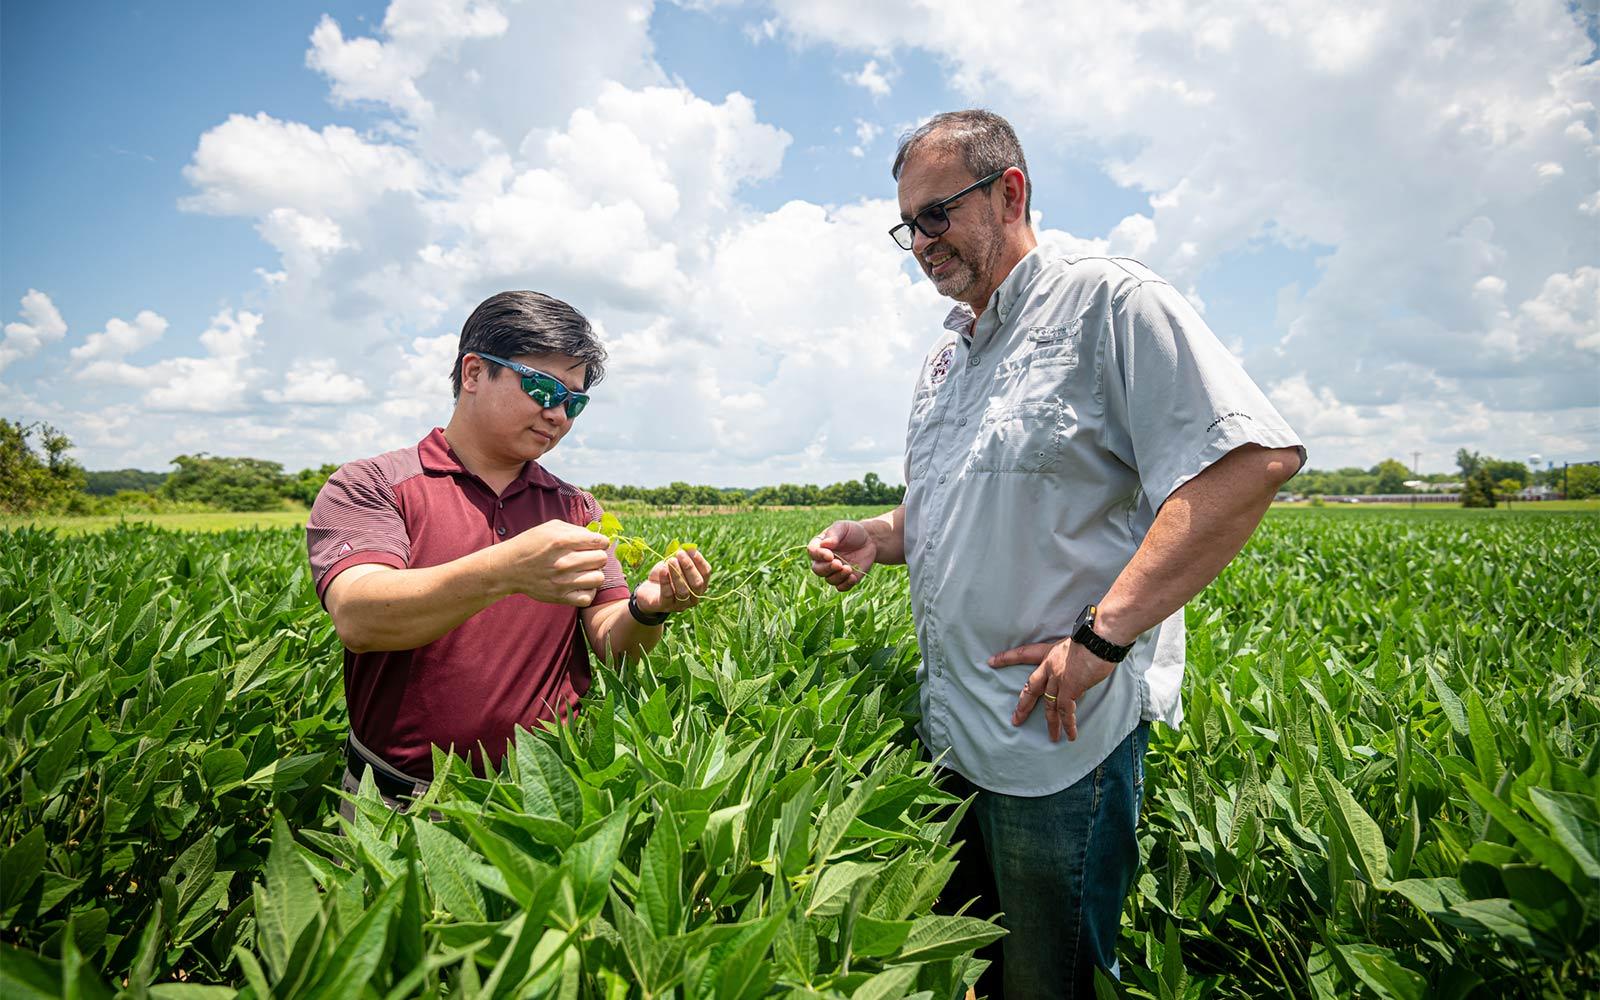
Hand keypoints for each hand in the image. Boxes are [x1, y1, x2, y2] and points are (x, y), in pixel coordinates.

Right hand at [499, 519, 612, 605]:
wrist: (508, 568)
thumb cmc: (531, 544)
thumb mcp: (550, 527)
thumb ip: (575, 529)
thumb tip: (597, 537)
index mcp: (561, 541)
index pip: (599, 541)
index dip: (601, 541)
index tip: (595, 543)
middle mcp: (563, 562)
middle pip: (601, 559)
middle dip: (597, 556)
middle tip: (588, 557)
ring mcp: (562, 582)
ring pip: (599, 578)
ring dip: (594, 573)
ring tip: (584, 570)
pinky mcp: (560, 597)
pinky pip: (588, 597)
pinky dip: (588, 591)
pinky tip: (581, 584)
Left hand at [632, 548, 712, 614]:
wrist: (647, 592)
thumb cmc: (664, 576)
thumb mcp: (673, 564)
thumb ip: (680, 557)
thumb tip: (687, 548)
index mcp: (699, 586)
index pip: (705, 574)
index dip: (699, 561)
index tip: (690, 550)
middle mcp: (693, 598)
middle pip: (697, 583)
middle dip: (689, 567)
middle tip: (680, 554)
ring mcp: (680, 604)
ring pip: (683, 590)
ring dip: (678, 573)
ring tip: (671, 560)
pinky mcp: (665, 606)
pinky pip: (668, 594)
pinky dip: (665, 581)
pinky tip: (663, 569)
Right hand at [807, 520, 875, 591]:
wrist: (869, 540)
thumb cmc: (852, 531)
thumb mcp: (843, 527)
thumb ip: (834, 534)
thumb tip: (824, 544)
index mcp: (820, 546)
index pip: (813, 552)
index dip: (819, 555)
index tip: (830, 555)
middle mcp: (824, 560)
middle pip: (818, 569)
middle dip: (827, 568)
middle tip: (838, 564)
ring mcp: (834, 571)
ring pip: (829, 580)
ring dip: (838, 576)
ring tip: (849, 569)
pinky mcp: (845, 579)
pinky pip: (841, 587)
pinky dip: (846, 584)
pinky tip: (853, 577)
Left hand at [988, 638, 1118, 741]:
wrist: (1100, 637)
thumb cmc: (1094, 635)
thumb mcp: (1075, 643)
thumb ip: (1070, 658)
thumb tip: (1077, 670)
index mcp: (1049, 653)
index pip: (1023, 654)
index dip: (1007, 658)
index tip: (991, 662)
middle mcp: (1050, 666)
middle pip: (1031, 688)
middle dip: (1023, 706)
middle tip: (1016, 719)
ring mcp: (1058, 678)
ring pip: (1049, 705)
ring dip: (1052, 723)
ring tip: (1052, 738)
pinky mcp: (1070, 688)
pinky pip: (1066, 711)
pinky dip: (1068, 724)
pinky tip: (1070, 734)